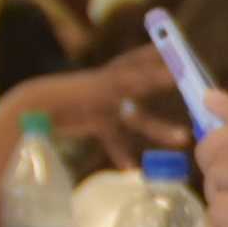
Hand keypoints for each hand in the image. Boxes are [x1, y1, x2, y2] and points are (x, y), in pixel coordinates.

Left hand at [23, 45, 174, 163]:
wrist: (38, 112)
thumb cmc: (72, 94)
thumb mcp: (113, 86)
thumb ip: (143, 80)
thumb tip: (173, 73)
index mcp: (117, 73)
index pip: (148, 60)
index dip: (167, 58)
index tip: (188, 58)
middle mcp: (113, 85)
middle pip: (146, 84)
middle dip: (166, 84)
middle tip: (189, 84)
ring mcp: (105, 106)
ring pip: (137, 117)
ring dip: (158, 128)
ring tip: (182, 141)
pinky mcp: (95, 123)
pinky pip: (114, 138)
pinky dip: (122, 152)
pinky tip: (133, 168)